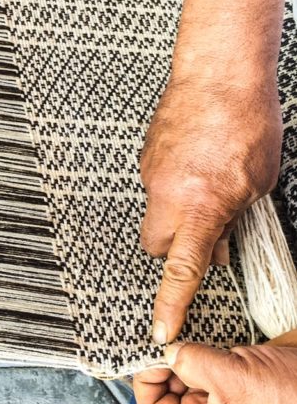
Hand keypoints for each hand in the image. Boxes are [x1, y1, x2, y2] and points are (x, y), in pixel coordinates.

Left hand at [135, 340, 296, 403]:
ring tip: (181, 334)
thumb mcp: (231, 377)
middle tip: (162, 336)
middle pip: (167, 392)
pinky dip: (199, 351)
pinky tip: (197, 335)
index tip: (149, 352)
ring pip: (185, 377)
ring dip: (182, 355)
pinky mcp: (237, 384)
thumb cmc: (289, 396)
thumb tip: (167, 351)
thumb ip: (191, 362)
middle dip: (164, 364)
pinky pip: (206, 368)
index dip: (146, 380)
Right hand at [140, 73, 281, 343]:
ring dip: (179, 212)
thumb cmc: (245, 121)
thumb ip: (232, 219)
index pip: (182, 269)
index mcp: (201, 206)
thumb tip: (215, 243)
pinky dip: (176, 183)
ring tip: (210, 183)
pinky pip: (157, 183)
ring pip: (157, 212)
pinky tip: (199, 160)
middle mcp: (168, 194)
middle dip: (176, 248)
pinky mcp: (146, 154)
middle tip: (207, 234)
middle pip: (157, 245)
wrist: (219, 73)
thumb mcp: (256, 184)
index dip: (171, 304)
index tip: (162, 330)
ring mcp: (152, 172)